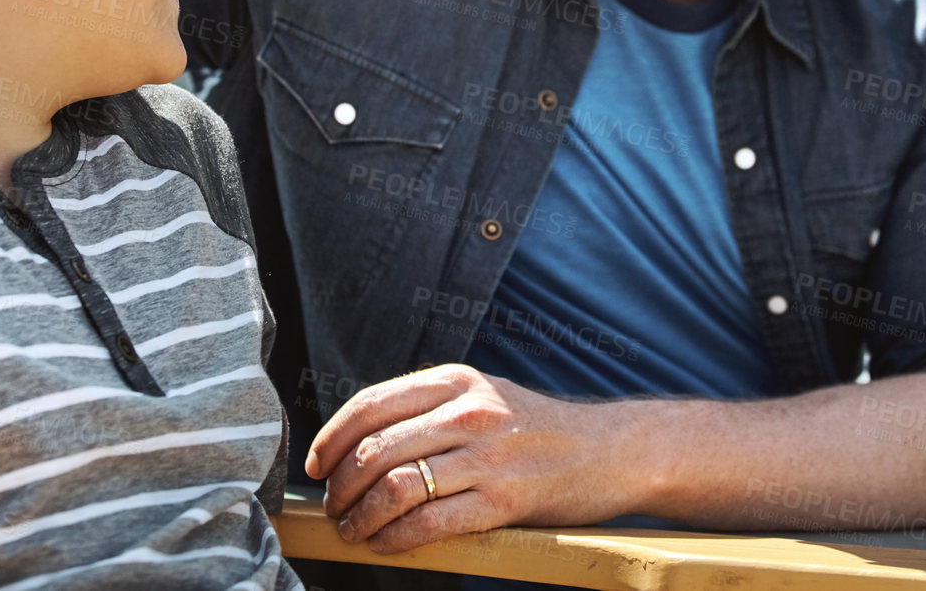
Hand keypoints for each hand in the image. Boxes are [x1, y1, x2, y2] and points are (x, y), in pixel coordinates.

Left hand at [304, 365, 644, 552]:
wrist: (610, 450)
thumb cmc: (538, 430)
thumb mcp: (484, 396)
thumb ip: (430, 409)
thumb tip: (361, 442)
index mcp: (456, 381)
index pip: (371, 405)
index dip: (331, 439)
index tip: (315, 466)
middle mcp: (468, 411)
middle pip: (376, 449)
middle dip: (340, 486)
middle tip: (332, 507)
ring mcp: (487, 455)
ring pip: (395, 487)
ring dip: (360, 516)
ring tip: (352, 530)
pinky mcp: (503, 500)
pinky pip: (429, 523)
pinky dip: (394, 539)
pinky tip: (385, 545)